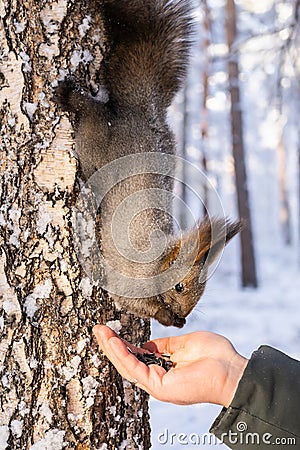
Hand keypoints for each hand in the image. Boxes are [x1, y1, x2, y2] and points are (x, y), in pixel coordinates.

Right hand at [93, 325, 247, 406]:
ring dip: (112, 348)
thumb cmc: (216, 357)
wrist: (232, 370)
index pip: (138, 356)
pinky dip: (123, 355)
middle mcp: (159, 377)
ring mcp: (158, 384)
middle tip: (99, 329)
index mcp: (165, 368)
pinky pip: (136, 369)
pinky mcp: (159, 387)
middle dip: (112, 345)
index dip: (123, 344)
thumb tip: (149, 344)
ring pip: (128, 366)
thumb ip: (167, 345)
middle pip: (128, 361)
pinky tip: (114, 342)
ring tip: (100, 333)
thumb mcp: (186, 344)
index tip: (111, 330)